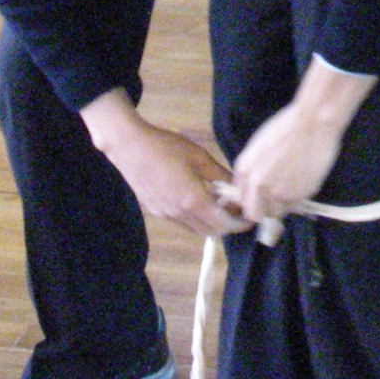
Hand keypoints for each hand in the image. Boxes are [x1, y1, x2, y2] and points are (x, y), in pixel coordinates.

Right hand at [80, 91, 248, 239]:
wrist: (129, 147)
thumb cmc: (166, 147)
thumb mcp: (198, 156)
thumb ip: (219, 175)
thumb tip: (237, 187)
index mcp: (192, 201)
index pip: (222, 224)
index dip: (238, 224)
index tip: (250, 219)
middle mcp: (178, 214)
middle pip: (209, 231)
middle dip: (226, 225)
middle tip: (236, 210)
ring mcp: (165, 214)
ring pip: (194, 228)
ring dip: (209, 221)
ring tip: (218, 202)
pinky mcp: (155, 211)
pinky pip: (181, 221)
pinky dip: (194, 216)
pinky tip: (196, 198)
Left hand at [229, 59, 373, 228]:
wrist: (312, 122)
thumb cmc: (287, 126)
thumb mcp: (258, 144)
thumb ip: (250, 169)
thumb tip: (249, 187)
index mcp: (245, 170)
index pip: (242, 200)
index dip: (252, 199)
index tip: (261, 196)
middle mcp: (258, 185)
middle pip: (255, 214)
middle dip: (263, 210)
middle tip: (274, 200)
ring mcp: (278, 192)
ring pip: (277, 213)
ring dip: (282, 205)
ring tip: (292, 186)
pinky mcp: (298, 195)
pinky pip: (295, 205)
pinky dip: (298, 197)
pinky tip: (303, 179)